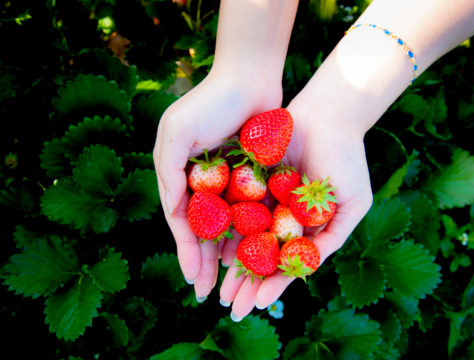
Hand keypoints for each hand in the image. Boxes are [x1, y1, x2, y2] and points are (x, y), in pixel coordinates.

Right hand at [153, 70, 281, 300]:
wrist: (251, 77)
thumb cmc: (212, 102)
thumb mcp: (179, 132)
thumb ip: (169, 172)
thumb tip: (171, 211)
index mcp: (178, 174)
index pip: (181, 222)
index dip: (186, 252)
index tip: (192, 279)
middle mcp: (199, 181)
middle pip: (202, 230)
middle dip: (203, 262)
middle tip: (207, 293)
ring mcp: (224, 180)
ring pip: (224, 226)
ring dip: (224, 254)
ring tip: (228, 282)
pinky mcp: (249, 177)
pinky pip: (247, 212)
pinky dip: (246, 232)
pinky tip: (250, 253)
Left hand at [218, 95, 373, 319]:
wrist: (327, 116)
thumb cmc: (346, 160)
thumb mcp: (351, 204)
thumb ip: (331, 236)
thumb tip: (305, 269)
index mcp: (306, 229)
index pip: (286, 264)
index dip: (273, 285)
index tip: (258, 305)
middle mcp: (283, 219)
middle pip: (262, 257)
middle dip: (247, 283)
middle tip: (229, 307)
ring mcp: (266, 202)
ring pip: (245, 239)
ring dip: (232, 264)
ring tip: (217, 288)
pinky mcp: (250, 183)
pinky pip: (235, 209)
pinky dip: (225, 229)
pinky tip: (212, 248)